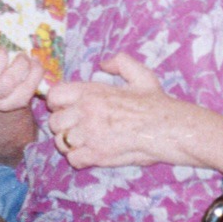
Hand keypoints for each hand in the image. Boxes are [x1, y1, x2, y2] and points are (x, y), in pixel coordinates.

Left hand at [45, 52, 185, 167]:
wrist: (168, 129)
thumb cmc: (156, 103)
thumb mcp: (140, 74)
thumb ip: (121, 62)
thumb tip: (104, 63)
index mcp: (92, 92)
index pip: (54, 96)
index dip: (57, 103)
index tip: (67, 108)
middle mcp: (86, 112)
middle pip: (54, 121)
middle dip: (63, 125)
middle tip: (76, 128)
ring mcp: (89, 135)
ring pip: (61, 141)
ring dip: (70, 143)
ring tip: (83, 142)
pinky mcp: (96, 155)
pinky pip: (73, 159)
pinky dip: (79, 159)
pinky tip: (91, 154)